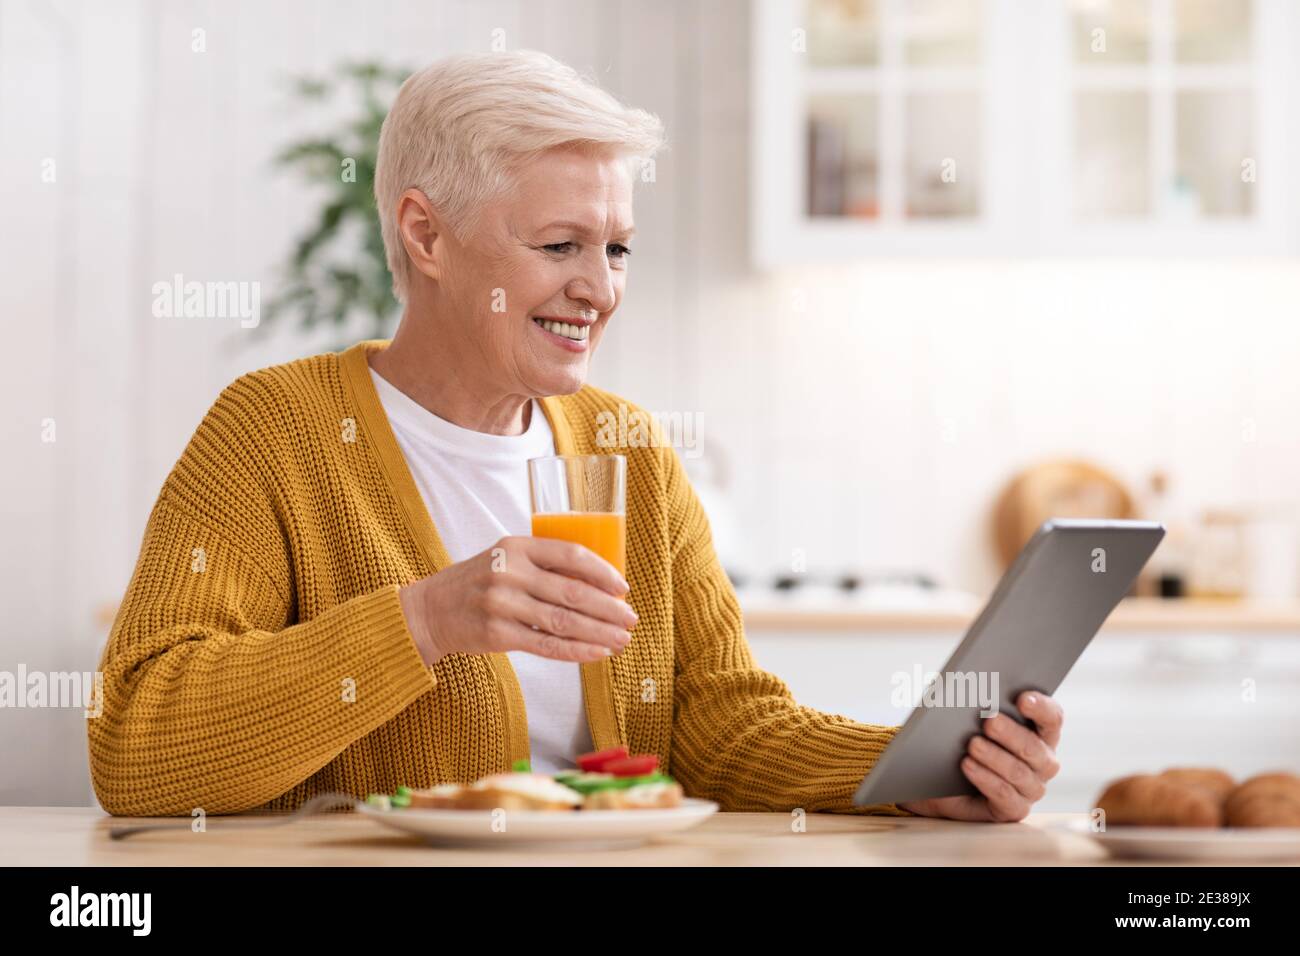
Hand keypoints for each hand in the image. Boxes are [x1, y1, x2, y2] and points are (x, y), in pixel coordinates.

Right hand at [398, 536, 636, 665]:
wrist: (430, 609)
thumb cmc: (480, 581)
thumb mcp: (507, 558)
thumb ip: (544, 565)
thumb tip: (601, 582)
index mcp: (518, 545)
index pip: (571, 554)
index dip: (603, 571)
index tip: (623, 588)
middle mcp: (509, 572)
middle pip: (573, 591)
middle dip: (609, 608)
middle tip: (631, 619)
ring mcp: (502, 604)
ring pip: (563, 621)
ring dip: (599, 633)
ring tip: (622, 640)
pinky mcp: (497, 634)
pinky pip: (546, 645)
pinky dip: (576, 651)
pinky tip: (598, 653)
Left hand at [896, 691, 1063, 822]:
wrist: (938, 777)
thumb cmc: (959, 739)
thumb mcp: (968, 717)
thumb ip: (980, 702)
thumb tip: (975, 687)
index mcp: (1040, 733)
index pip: (1052, 718)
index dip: (1041, 708)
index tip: (1022, 698)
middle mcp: (1043, 762)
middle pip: (1035, 747)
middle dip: (1012, 733)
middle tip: (989, 720)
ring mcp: (1031, 788)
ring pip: (1020, 773)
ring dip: (995, 757)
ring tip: (973, 744)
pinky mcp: (1013, 809)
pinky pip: (1006, 796)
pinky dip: (986, 779)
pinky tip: (968, 765)